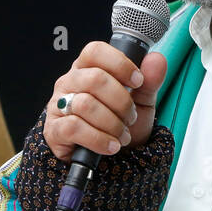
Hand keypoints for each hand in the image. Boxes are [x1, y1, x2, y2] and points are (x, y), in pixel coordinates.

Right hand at [43, 42, 167, 161]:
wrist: (111, 159)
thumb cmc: (120, 122)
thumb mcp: (141, 102)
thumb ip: (150, 81)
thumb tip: (157, 60)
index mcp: (89, 67)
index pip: (95, 51)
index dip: (119, 63)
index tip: (138, 81)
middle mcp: (70, 82)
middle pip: (95, 78)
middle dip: (121, 101)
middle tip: (131, 116)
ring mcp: (59, 105)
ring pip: (86, 104)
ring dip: (112, 123)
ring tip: (122, 134)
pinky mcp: (55, 130)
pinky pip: (74, 128)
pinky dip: (99, 139)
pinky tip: (111, 145)